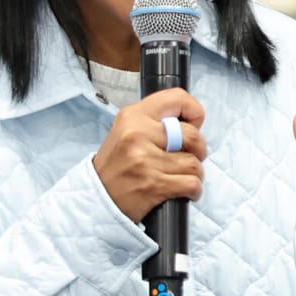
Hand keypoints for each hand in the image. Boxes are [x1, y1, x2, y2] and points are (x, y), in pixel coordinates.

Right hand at [92, 88, 206, 221]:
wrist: (97, 196)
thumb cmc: (118, 164)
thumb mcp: (128, 130)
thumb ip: (157, 121)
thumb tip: (193, 123)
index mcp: (133, 116)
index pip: (178, 98)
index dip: (194, 112)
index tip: (193, 125)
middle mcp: (138, 134)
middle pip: (192, 136)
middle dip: (199, 149)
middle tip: (188, 157)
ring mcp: (145, 160)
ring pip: (194, 164)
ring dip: (194, 173)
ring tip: (180, 176)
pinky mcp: (153, 185)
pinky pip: (192, 184)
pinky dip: (194, 190)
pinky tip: (183, 190)